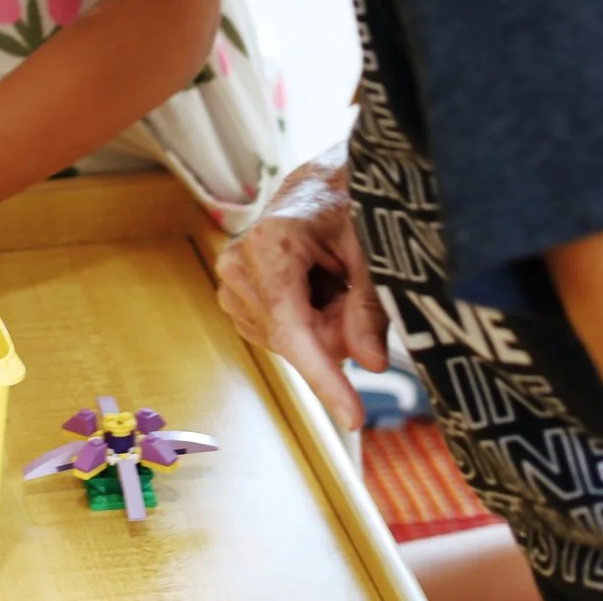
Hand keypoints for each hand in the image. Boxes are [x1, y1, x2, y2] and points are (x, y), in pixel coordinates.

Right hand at [214, 144, 387, 429]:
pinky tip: (317, 290)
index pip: (294, 329)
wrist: (316, 186)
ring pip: (289, 342)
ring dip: (323, 325)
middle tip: (355, 288)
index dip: (324, 376)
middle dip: (335, 331)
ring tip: (335, 280)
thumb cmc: (346, 206)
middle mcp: (238, 265)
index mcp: (270, 243)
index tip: (352, 415)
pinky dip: (308, 323)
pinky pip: (281, 335)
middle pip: (296, 339)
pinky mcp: (235, 297)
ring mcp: (231, 283)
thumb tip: (369, 364)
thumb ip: (369, 307)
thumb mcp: (370, 249)